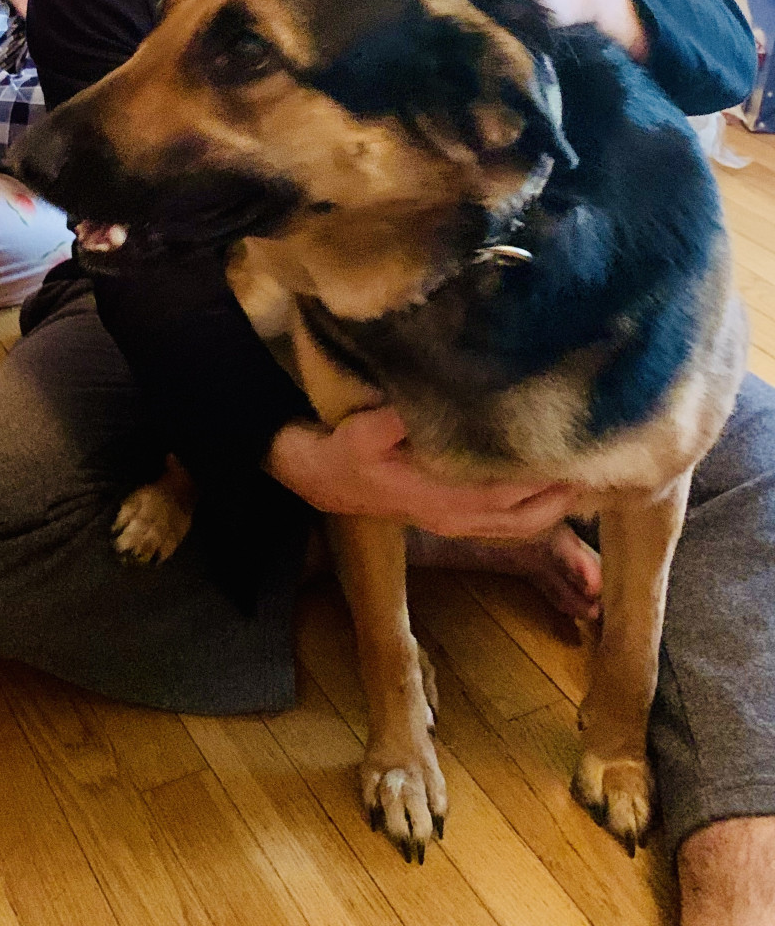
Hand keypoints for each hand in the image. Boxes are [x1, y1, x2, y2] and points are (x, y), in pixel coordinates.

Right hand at [264, 407, 581, 538]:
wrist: (323, 481)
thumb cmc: (344, 453)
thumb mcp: (358, 432)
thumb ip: (389, 420)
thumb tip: (422, 401)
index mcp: (439, 498)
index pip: (505, 493)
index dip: (543, 478)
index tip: (576, 451)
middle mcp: (458, 517)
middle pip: (528, 515)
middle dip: (567, 491)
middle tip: (602, 459)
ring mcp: (459, 522)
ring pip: (525, 524)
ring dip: (560, 503)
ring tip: (590, 473)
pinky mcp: (457, 519)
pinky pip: (512, 524)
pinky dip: (542, 510)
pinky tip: (555, 486)